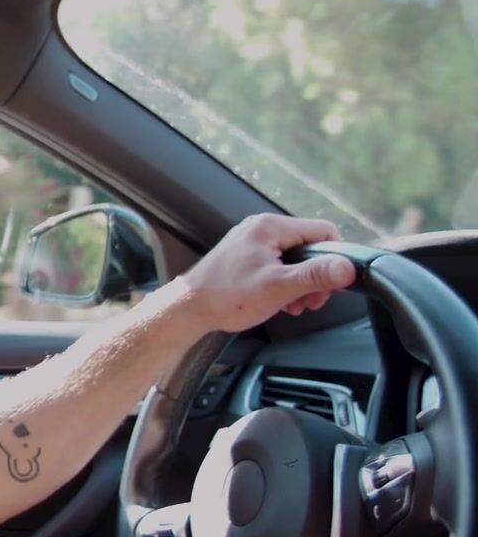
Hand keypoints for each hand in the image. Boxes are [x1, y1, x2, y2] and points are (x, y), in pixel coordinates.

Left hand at [181, 214, 356, 333]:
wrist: (189, 309)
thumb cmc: (226, 296)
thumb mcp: (278, 287)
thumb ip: (314, 275)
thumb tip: (348, 267)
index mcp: (270, 227)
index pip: (323, 231)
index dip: (335, 258)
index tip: (334, 284)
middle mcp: (261, 228)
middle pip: (309, 246)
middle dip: (316, 276)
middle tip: (312, 301)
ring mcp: (252, 242)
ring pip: (294, 259)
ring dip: (300, 284)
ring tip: (295, 305)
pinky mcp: (245, 257)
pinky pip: (277, 265)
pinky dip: (284, 284)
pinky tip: (281, 302)